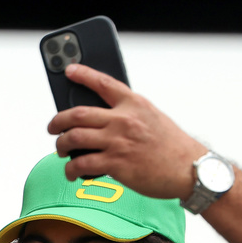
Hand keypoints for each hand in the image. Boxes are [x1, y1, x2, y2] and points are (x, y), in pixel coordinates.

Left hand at [47, 64, 207, 199]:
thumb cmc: (172, 146)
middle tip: (52, 127)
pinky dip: (71, 169)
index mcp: (134, 104)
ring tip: (60, 149)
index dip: (83, 75)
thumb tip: (100, 123)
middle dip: (57, 121)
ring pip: (74, 138)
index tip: (69, 71)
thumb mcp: (152, 118)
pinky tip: (71, 172)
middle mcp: (123, 120)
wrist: (189, 170)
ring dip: (60, 145)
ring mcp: (118, 142)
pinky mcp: (116, 164)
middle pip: (77, 114)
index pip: (103, 83)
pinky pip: (82, 164)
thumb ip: (128, 115)